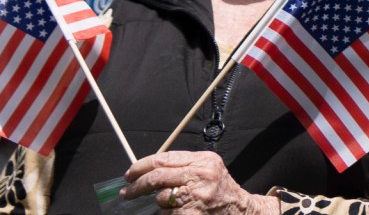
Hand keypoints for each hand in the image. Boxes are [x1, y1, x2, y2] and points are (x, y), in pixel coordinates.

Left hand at [122, 152, 273, 214]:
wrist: (241, 210)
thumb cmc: (220, 190)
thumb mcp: (207, 169)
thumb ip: (183, 166)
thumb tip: (148, 171)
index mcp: (203, 160)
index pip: (164, 158)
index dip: (142, 166)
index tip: (129, 174)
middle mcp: (202, 175)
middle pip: (158, 177)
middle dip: (137, 186)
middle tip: (127, 193)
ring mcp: (198, 196)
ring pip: (161, 199)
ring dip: (158, 204)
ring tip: (167, 205)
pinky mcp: (193, 214)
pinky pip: (168, 214)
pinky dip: (167, 214)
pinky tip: (177, 212)